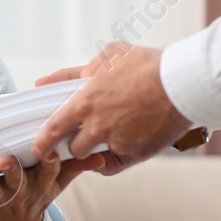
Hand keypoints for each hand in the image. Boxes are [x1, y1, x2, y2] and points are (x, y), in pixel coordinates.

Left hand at [0, 151, 103, 220]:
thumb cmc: (38, 194)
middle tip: (4, 160)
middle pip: (17, 180)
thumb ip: (77, 166)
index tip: (47, 152)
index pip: (48, 172)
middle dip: (11, 170)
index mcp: (41, 183)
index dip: (48, 163)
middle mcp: (20, 190)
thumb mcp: (59, 183)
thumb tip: (101, 156)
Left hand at [28, 43, 189, 174]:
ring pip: (94, 155)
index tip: (37, 148)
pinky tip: (119, 148)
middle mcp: (97, 127)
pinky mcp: (136, 153)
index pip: (53, 129)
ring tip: (105, 135)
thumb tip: (45, 82)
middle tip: (79, 135)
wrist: (182, 83)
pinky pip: (117, 163)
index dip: (42, 142)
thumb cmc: (146, 66)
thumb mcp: (108, 57)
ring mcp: (117, 142)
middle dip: (73, 144)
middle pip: (72, 148)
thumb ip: (74, 72)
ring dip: (94, 149)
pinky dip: (115, 157)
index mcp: (85, 103)